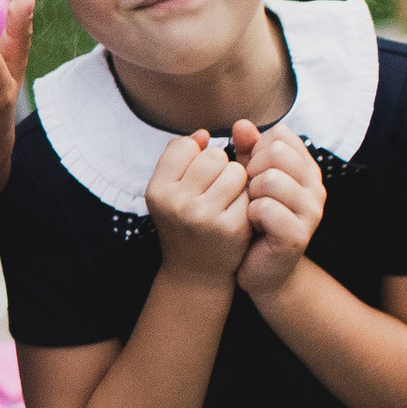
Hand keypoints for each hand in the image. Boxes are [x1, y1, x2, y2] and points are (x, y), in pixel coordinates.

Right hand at [145, 129, 249, 287]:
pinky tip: (237, 214)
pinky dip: (247, 199)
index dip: (195, 156)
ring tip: (226, 200)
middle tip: (214, 190)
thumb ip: (180, 158)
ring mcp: (205, 217)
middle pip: (214, 155)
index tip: (193, 177)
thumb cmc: (183, 223)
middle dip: (219, 167)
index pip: (185, 145)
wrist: (195, 273)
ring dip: (237, 181)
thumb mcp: (169, 192)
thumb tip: (204, 134)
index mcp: (157, 191)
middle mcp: (177, 204)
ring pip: (236, 170)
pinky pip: (250, 192)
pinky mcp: (232, 228)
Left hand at [233, 117, 326, 300]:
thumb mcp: (249, 179)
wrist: (261, 269)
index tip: (252, 174)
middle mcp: (316, 186)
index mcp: (306, 168)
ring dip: (250, 195)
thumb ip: (247, 151)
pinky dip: (251, 216)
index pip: (280, 135)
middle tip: (249, 194)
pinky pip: (265, 208)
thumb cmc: (254, 220)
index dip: (256, 150)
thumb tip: (241, 124)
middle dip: (251, 170)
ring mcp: (312, 211)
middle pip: (276, 152)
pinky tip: (254, 227)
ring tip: (252, 210)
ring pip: (270, 179)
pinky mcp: (299, 235)